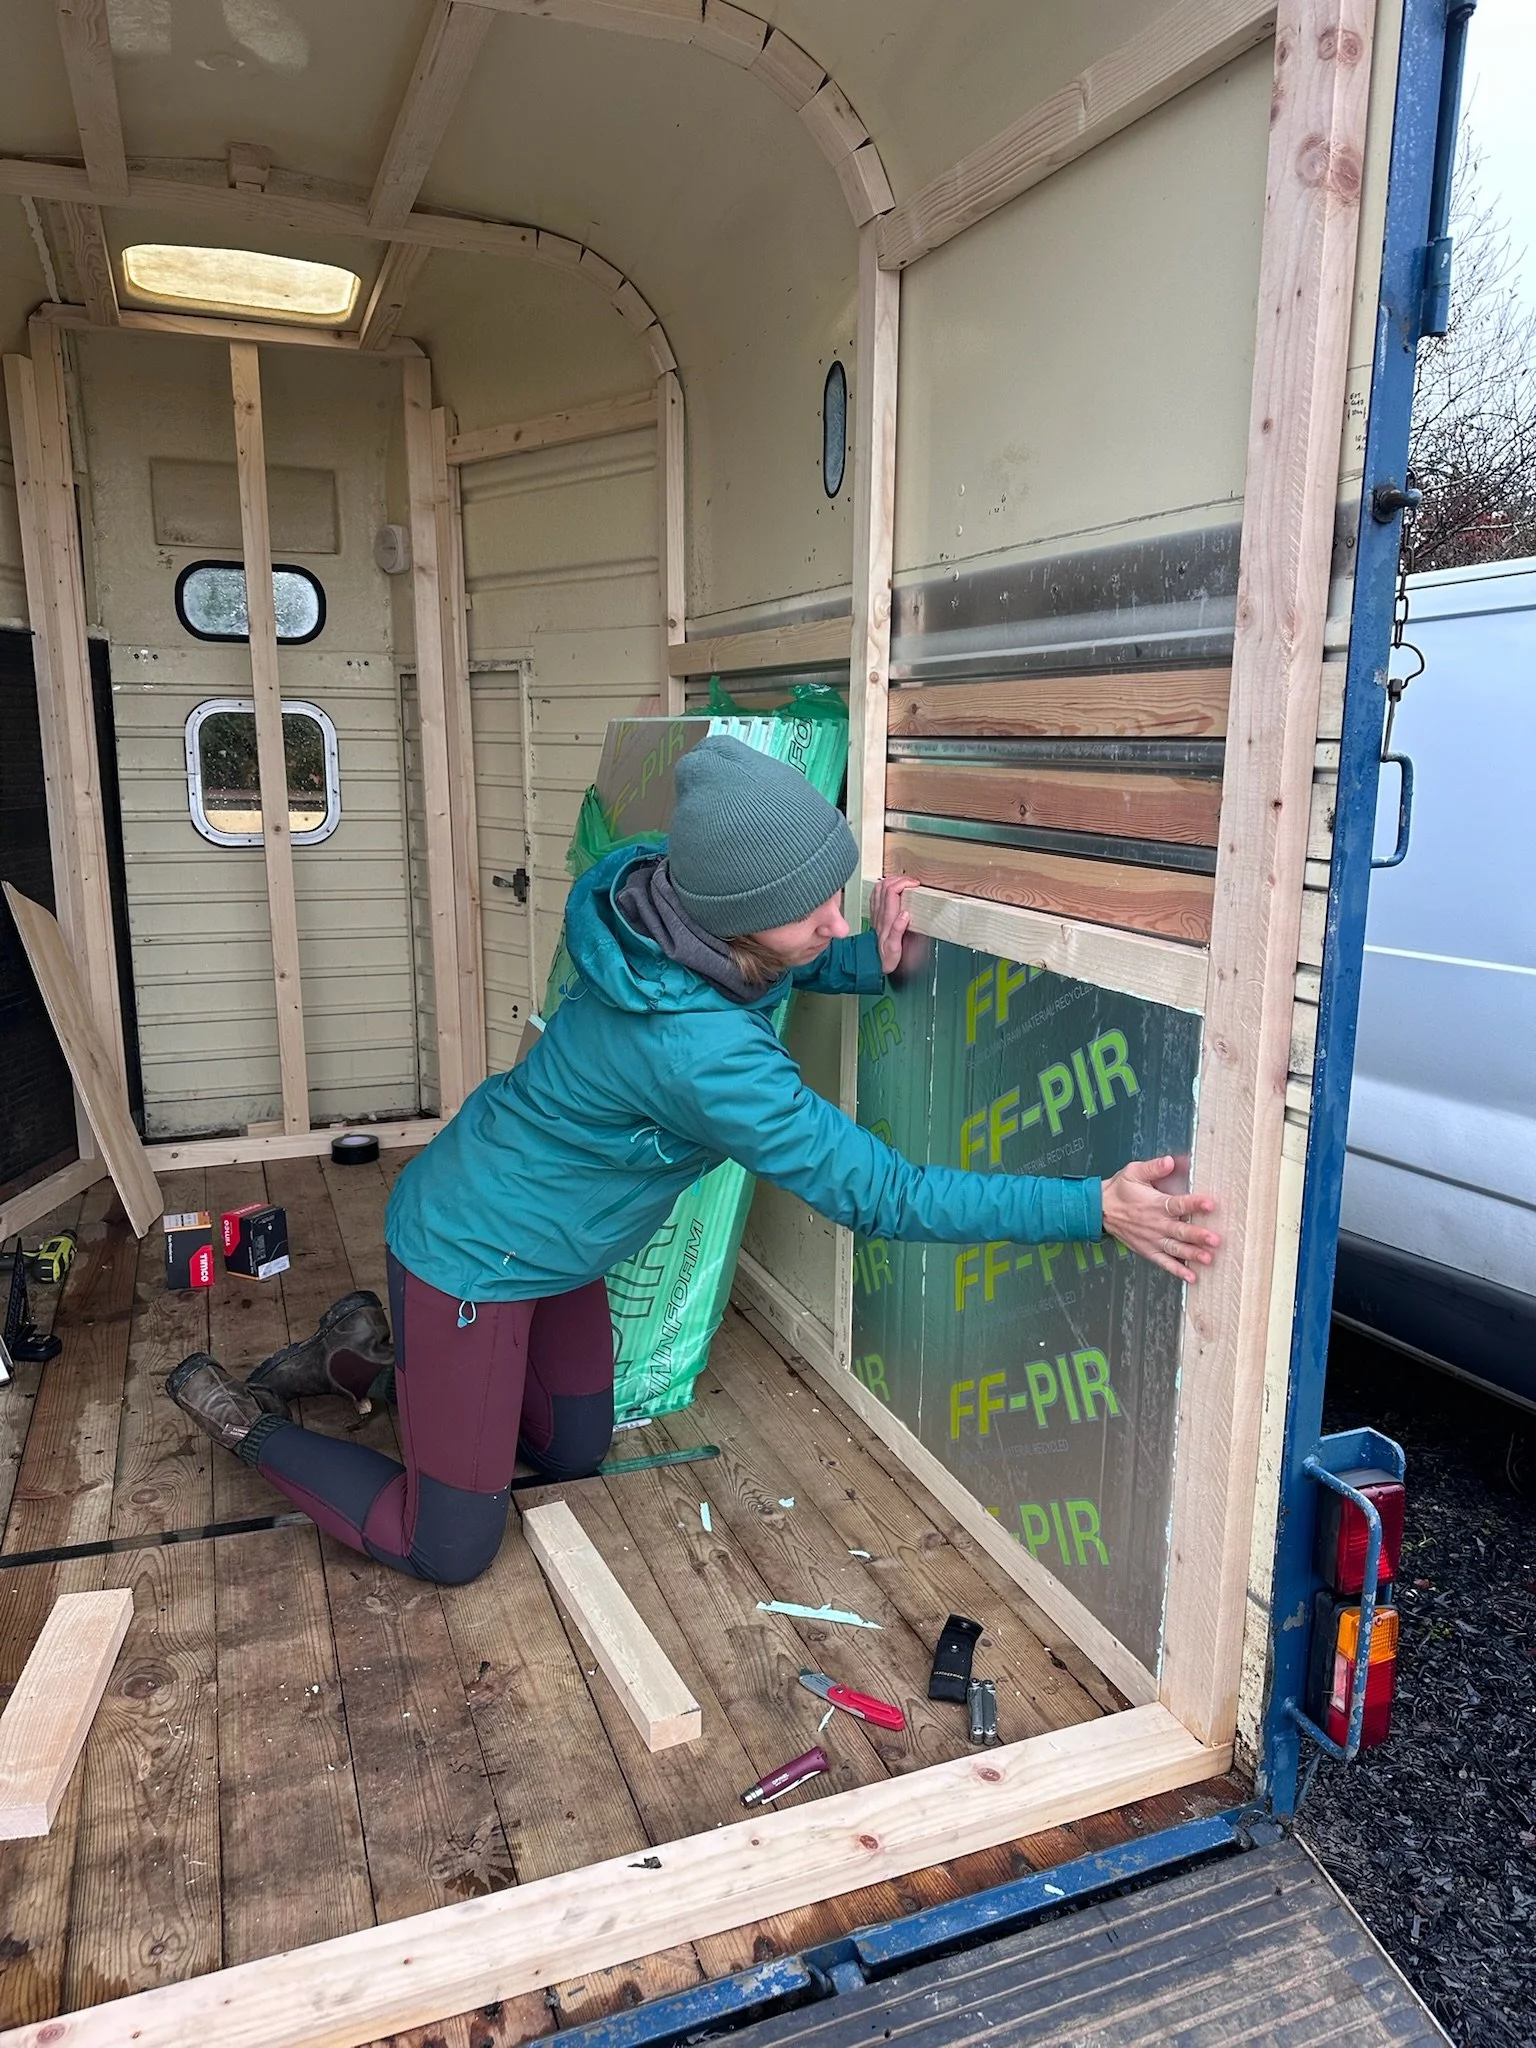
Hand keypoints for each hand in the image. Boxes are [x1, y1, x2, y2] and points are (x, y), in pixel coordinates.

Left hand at [870, 875, 917, 974]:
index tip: (915, 885)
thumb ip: (898, 930)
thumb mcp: (895, 948)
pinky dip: (884, 887)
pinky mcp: (875, 915)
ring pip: (879, 887)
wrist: (871, 964)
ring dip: (892, 880)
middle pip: (885, 885)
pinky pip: (876, 894)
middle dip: (900, 878)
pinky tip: (891, 889)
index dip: (903, 882)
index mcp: (887, 919)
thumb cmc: (884, 958)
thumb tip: (905, 914)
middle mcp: (880, 913)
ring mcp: (876, 913)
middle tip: (912, 882)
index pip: (891, 891)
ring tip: (904, 882)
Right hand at [1100, 1155, 1220, 1284]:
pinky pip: (1164, 1262)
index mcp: (1155, 1204)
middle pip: (1180, 1230)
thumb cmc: (1119, 1191)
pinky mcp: (1148, 1250)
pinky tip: (1191, 1276)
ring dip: (1192, 1254)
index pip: (1178, 1204)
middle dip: (1198, 1235)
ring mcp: (1153, 1240)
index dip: (1194, 1204)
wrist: (1099, 1210)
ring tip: (1207, 1258)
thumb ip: (1153, 1168)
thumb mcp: (1133, 1172)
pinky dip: (1177, 1271)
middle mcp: (1156, 1224)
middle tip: (1214, 1239)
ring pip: (1175, 1248)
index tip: (1209, 1204)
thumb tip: (1169, 1161)